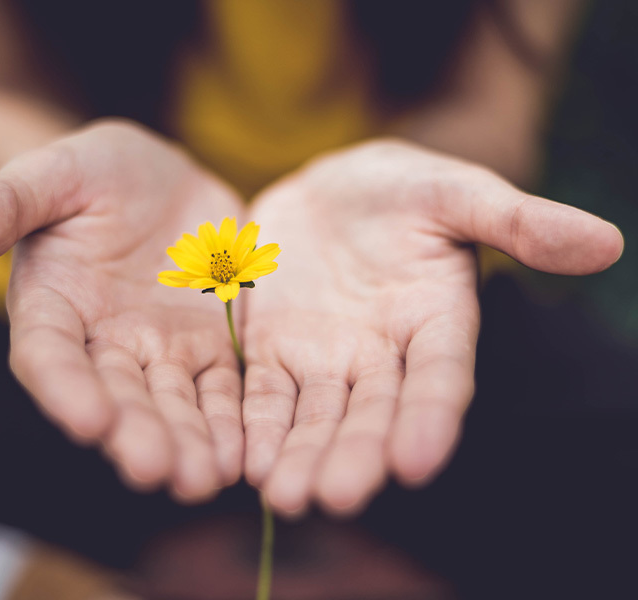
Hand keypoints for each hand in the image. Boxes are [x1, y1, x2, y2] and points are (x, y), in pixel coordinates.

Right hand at [0, 120, 245, 501]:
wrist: (161, 180)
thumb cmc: (94, 172)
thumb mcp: (52, 174)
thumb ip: (3, 204)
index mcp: (54, 306)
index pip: (50, 356)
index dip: (65, 389)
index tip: (88, 421)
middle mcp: (104, 342)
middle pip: (117, 396)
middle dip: (135, 434)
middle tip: (157, 471)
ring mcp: (160, 350)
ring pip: (173, 404)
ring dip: (188, 443)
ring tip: (204, 479)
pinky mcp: (210, 347)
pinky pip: (222, 389)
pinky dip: (231, 421)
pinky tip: (244, 454)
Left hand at [242, 139, 622, 515]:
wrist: (329, 191)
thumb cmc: (402, 189)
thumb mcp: (455, 192)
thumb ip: (518, 221)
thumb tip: (606, 241)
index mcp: (436, 321)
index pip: (440, 377)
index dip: (431, 417)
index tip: (417, 462)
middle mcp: (382, 355)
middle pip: (372, 413)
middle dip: (355, 455)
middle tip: (335, 498)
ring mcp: (325, 358)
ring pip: (315, 417)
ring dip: (301, 457)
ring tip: (285, 497)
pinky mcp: (273, 351)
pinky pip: (263, 395)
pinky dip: (256, 426)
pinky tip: (245, 463)